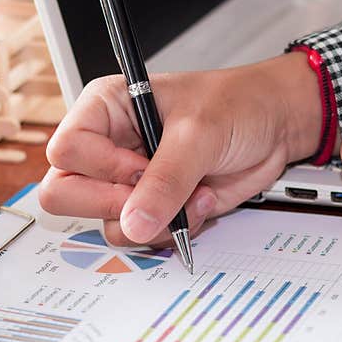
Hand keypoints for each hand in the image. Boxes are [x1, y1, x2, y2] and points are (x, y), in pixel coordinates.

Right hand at [40, 53, 321, 245]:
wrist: (276, 127)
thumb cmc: (238, 105)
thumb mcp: (200, 133)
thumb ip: (166, 179)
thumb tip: (134, 222)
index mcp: (104, 109)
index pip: (66, 150)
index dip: (102, 167)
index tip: (142, 166)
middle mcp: (108, 146)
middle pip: (66, 193)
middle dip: (117, 204)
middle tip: (157, 192)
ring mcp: (129, 181)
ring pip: (108, 223)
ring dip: (156, 220)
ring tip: (194, 193)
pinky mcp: (153, 206)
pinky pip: (141, 236)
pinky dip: (174, 230)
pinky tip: (200, 201)